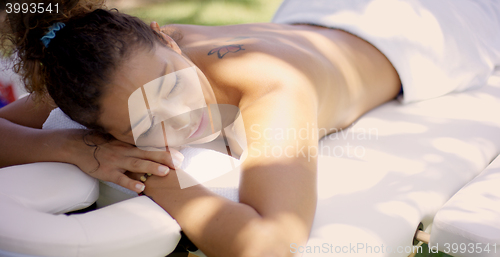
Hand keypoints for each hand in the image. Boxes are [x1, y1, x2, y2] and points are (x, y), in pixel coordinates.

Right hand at [63, 129, 183, 192]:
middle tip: (179, 163)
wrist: (78, 146)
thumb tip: (150, 152)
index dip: (165, 152)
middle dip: (164, 159)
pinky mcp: (107, 172)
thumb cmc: (101, 145)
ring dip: (151, 168)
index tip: (180, 155)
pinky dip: (130, 183)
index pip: (151, 148)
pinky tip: (140, 188)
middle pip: (148, 155)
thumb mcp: (119, 142)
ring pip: (137, 165)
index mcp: (130, 145)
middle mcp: (126, 152)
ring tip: (165, 172)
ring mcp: (117, 162)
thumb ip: (133, 147)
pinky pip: (120, 178)